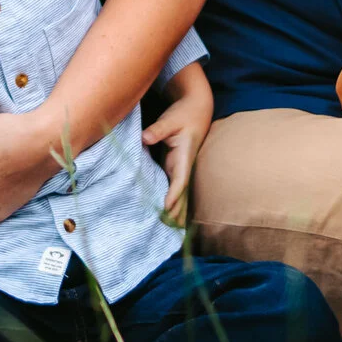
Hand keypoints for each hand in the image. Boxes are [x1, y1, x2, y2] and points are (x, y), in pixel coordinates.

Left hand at [141, 63, 213, 221]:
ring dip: (176, 213)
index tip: (166, 207)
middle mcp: (184, 166)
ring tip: (172, 233)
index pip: (180, 180)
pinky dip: (173, 204)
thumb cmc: (183, 114)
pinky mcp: (176, 168)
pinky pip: (175, 190)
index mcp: (184, 157)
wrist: (196, 108)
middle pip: (182, 194)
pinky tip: (169, 217)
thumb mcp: (170, 119)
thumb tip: (145, 138)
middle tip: (167, 231)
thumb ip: (158, 130)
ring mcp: (181, 169)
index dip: (173, 194)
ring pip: (181, 196)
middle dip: (176, 212)